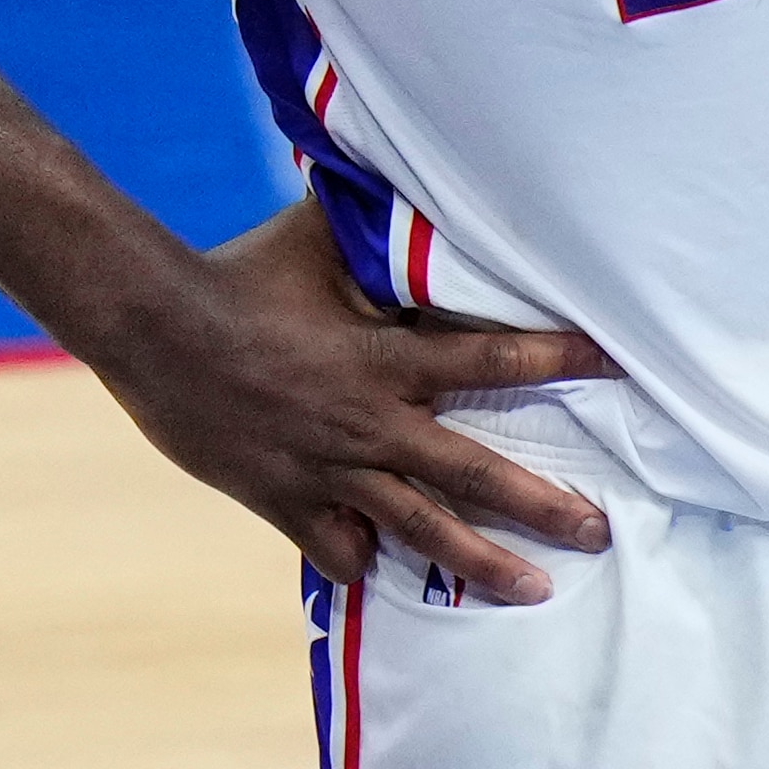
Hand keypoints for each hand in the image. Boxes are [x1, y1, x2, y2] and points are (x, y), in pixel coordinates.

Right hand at [84, 198, 616, 602]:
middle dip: (544, 505)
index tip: (616, 364)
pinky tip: (385, 571)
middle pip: (475, 473)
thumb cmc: (239, 275)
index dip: (558, 360)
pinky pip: (338, 548)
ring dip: (482, 563)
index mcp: (385, 360)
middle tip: (599, 530)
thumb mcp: (318, 241)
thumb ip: (378, 234)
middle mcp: (368, 424)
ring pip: (420, 530)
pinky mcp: (282, 501)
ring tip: (536, 590)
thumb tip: (425, 178)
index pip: (493, 359)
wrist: (152, 328)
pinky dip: (364, 560)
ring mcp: (327, 472)